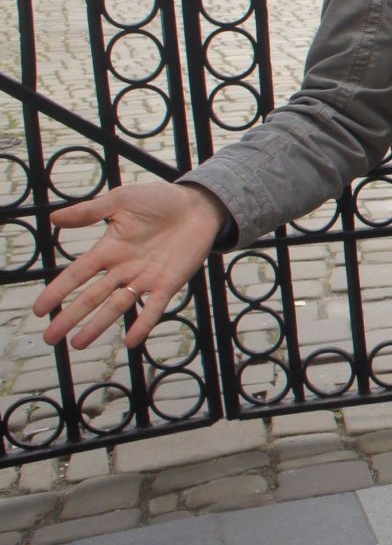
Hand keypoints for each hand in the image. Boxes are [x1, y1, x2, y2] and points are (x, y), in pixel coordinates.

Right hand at [33, 182, 227, 349]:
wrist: (199, 205)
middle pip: (92, 296)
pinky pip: (154, 307)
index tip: (40, 310)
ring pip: (117, 306)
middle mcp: (124, 268)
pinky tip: (130, 342)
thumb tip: (53, 218)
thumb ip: (90, 211)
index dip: (58, 291)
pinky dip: (143, 324)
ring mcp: (146, 277)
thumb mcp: (122, 200)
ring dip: (98, 325)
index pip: (77, 274)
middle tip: (50, 339)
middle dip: (71, 317)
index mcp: (109, 249)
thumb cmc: (160, 200)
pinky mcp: (170, 282)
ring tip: (79, 344)